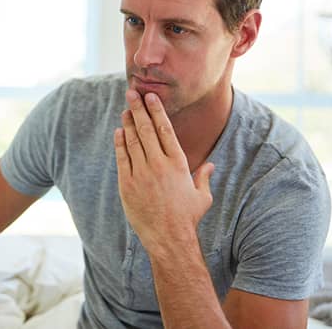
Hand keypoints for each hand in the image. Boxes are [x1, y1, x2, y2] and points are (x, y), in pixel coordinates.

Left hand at [114, 90, 213, 254]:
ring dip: (128, 123)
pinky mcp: (127, 185)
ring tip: (126, 109)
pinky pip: (122, 158)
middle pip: (146, 130)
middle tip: (131, 92)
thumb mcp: (202, 197)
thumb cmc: (187, 218)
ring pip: (132, 141)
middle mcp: (159, 165)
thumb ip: (204, 177)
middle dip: (138, 109)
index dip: (157, 111)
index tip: (151, 97)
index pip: (165, 130)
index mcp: (178, 164)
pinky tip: (119, 131)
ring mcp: (141, 174)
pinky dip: (120, 143)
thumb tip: (212, 166)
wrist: (168, 239)